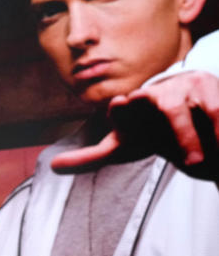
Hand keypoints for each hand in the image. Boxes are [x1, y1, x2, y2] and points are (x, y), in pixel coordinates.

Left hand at [51, 71, 218, 180]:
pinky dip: (217, 129)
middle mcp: (157, 94)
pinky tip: (217, 144)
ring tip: (194, 162)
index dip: (122, 109)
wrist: (194, 124)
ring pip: (187, 110)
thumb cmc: (153, 132)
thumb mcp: (124, 145)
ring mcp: (186, 88)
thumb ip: (90, 156)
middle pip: (158, 103)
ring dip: (190, 136)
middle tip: (152, 119)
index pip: (123, 108)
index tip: (120, 105)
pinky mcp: (210, 90)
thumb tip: (52, 167)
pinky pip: (215, 110)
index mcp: (132, 106)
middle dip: (158, 108)